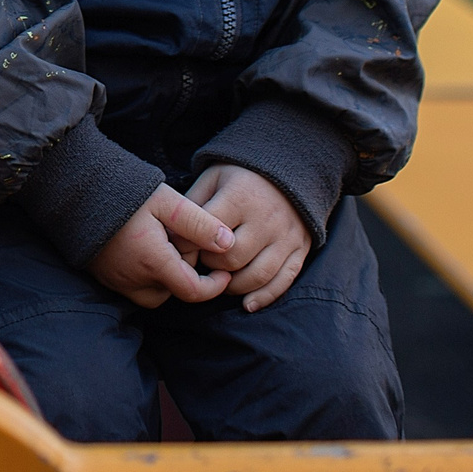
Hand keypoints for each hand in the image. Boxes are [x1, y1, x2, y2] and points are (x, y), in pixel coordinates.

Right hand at [88, 182, 237, 308]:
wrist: (75, 188)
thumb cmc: (124, 192)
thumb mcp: (168, 202)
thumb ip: (200, 224)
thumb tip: (228, 244)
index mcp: (153, 262)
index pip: (193, 291)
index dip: (214, 286)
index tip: (223, 272)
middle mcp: (133, 279)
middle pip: (172, 293)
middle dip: (185, 276)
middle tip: (183, 243)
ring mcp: (115, 279)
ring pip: (152, 294)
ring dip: (165, 279)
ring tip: (164, 245)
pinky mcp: (102, 275)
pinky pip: (131, 287)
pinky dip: (144, 276)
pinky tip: (144, 247)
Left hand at [187, 164, 311, 312]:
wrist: (291, 168)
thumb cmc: (241, 177)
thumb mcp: (213, 179)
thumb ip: (193, 205)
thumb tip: (173, 238)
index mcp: (240, 197)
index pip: (207, 233)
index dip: (188, 246)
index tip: (179, 249)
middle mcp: (266, 218)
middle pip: (231, 259)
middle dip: (211, 266)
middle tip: (203, 262)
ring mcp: (286, 236)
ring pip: (256, 275)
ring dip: (233, 286)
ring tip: (220, 281)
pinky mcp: (300, 249)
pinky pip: (282, 281)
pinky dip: (263, 297)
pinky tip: (246, 303)